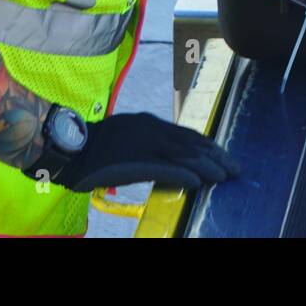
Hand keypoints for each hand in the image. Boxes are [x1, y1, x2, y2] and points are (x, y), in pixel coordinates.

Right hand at [53, 112, 239, 192]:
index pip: (188, 134)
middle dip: (215, 156)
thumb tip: (173, 159)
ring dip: (207, 167)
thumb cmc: (98, 146)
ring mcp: (144, 145)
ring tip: (224, 176)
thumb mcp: (129, 135)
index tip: (224, 156)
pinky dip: (183, 175)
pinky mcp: (134, 161)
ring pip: (183, 156)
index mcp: (150, 123)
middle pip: (191, 144)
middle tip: (234, 168)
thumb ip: (151, 142)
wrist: (71, 147)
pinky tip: (197, 182)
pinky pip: (164, 169)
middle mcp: (151, 130)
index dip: (208, 146)